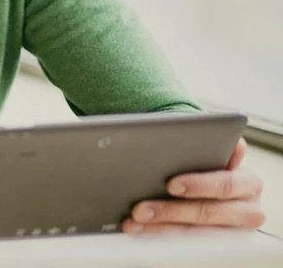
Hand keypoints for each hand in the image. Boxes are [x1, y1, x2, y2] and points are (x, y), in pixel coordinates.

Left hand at [122, 139, 264, 233]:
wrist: (204, 178)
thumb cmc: (201, 158)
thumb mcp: (203, 146)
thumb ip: (200, 140)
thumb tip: (187, 138)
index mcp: (246, 179)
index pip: (226, 183)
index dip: (199, 184)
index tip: (171, 184)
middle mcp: (246, 206)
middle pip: (207, 211)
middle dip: (171, 210)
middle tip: (140, 208)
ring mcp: (231, 227)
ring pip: (194, 231)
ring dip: (160, 226)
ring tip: (133, 219)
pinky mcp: (213, 240)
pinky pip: (184, 242)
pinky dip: (157, 234)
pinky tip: (135, 227)